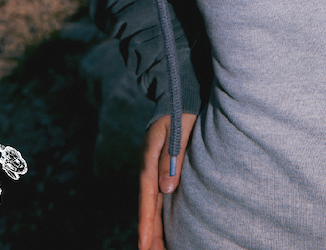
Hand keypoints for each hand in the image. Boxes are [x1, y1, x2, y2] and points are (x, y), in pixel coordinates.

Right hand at [138, 112, 197, 249]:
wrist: (178, 91)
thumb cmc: (181, 110)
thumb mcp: (179, 131)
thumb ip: (172, 158)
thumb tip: (165, 190)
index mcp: (150, 158)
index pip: (147, 197)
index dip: (146, 222)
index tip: (144, 245)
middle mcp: (149, 165)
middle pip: (147, 204)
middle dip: (149, 231)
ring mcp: (153, 165)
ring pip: (152, 202)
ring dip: (153, 225)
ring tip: (155, 248)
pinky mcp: (161, 164)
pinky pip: (157, 194)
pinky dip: (157, 212)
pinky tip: (161, 224)